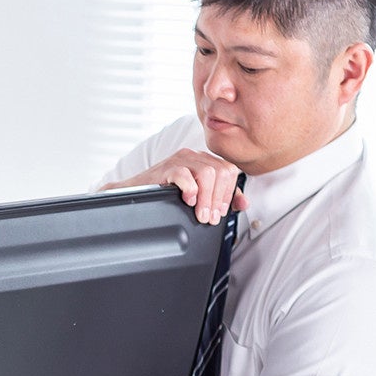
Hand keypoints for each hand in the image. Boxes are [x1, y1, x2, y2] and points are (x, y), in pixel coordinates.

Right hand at [105, 149, 246, 224]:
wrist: (132, 194)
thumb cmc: (163, 195)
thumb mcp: (195, 197)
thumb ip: (220, 198)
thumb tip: (243, 203)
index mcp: (204, 161)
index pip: (229, 170)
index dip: (228, 194)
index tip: (220, 213)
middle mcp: (194, 156)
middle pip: (221, 171)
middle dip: (218, 199)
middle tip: (210, 218)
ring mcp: (180, 159)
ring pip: (207, 173)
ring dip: (206, 199)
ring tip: (200, 215)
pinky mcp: (166, 167)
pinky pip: (185, 174)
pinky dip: (190, 189)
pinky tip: (187, 201)